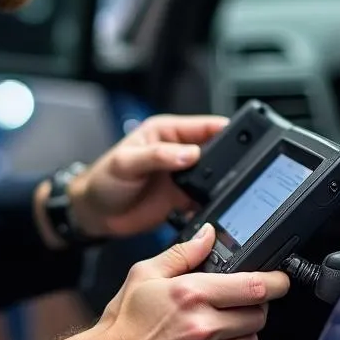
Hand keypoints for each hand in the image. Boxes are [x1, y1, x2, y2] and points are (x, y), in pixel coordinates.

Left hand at [66, 113, 227, 238]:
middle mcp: (178, 152)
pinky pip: (205, 200)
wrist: (94, 213)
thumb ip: (158, 156)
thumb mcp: (126, 163)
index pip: (204, 126)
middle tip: (240, 171)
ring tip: (227, 192)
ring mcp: (182, 176)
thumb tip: (191, 153)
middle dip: (229, 160)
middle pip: (216, 152)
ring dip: (221, 185)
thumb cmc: (103, 180)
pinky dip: (212, 205)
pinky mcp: (182, 199)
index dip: (225, 130)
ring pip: (214, 178)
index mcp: (167, 132)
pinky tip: (214, 210)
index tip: (244, 139)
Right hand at [91, 224, 288, 339]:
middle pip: (258, 315)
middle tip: (234, 304)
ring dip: (240, 333)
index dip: (276, 282)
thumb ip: (183, 253)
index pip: (253, 286)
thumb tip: (209, 235)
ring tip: (213, 328)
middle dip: (253, 307)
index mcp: (191, 294)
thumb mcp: (145, 275)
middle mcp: (202, 327)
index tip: (281, 281)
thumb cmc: (124, 324)